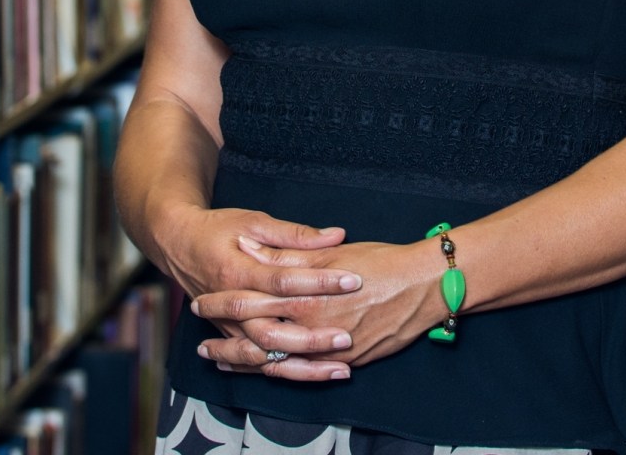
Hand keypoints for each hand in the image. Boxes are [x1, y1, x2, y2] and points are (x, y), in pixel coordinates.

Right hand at [152, 206, 363, 381]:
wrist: (178, 245)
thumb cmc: (218, 229)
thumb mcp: (254, 221)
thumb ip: (295, 234)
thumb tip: (336, 236)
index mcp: (237, 272)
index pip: (283, 281)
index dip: (319, 281)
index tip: (352, 280)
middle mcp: (231, 306)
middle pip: (273, 330)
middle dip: (312, 336)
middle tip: (348, 336)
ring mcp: (230, 327)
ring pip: (266, 357)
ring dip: (303, 365)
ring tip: (341, 368)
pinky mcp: (232, 337)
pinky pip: (259, 365)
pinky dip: (287, 373)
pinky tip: (319, 375)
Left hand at [192, 239, 443, 373]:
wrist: (424, 285)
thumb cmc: (379, 261)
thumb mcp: (329, 254)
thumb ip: (288, 256)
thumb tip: (251, 250)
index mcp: (304, 297)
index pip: (251, 302)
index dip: (223, 303)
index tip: (201, 301)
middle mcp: (313, 328)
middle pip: (256, 340)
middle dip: (226, 343)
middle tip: (202, 346)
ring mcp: (330, 350)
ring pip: (277, 363)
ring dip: (247, 363)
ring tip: (223, 363)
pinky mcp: (347, 361)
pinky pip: (305, 374)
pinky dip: (281, 374)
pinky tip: (268, 372)